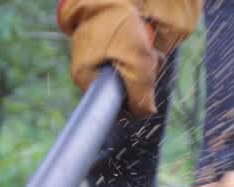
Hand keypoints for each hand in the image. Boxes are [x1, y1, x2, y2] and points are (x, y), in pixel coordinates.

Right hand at [57, 0, 201, 116]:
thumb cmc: (119, 26)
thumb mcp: (137, 64)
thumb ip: (141, 94)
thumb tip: (146, 113)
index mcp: (85, 78)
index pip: (111, 106)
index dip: (131, 101)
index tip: (144, 91)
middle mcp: (87, 68)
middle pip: (121, 87)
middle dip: (141, 78)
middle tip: (149, 61)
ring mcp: (96, 53)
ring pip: (127, 70)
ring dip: (144, 62)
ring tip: (148, 45)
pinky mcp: (106, 41)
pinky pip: (127, 54)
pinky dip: (140, 49)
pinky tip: (145, 38)